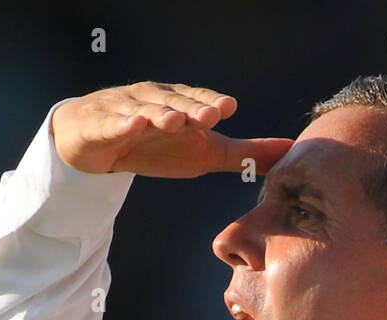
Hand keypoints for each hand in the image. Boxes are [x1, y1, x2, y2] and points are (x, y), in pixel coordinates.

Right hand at [50, 81, 293, 177]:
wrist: (97, 144)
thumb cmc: (157, 145)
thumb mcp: (205, 153)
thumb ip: (245, 154)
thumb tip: (289, 151)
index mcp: (182, 102)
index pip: (199, 100)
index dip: (212, 102)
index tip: (229, 108)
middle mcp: (156, 98)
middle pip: (175, 101)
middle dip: (192, 106)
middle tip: (211, 115)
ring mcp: (126, 108)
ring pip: (145, 108)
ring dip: (161, 113)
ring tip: (175, 121)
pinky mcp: (101, 124)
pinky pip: (112, 123)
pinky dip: (122, 123)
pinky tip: (133, 124)